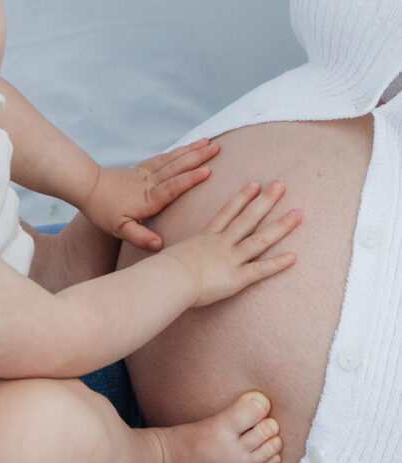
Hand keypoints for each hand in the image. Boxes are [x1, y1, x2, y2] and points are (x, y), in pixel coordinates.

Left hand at [79, 139, 220, 250]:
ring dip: (192, 150)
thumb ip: (140, 238)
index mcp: (147, 199)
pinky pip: (164, 157)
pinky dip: (178, 151)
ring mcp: (146, 173)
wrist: (87, 187)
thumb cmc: (103, 211)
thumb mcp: (119, 230)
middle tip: (218, 148)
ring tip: (210, 142)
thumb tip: (160, 244)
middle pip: (177, 167)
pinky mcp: (142, 168)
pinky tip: (188, 147)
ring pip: (173, 159)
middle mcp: (149, 182)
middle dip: (199, 157)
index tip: (209, 171)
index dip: (190, 179)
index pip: (172, 187)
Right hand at [165, 180, 298, 306]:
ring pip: (259, 240)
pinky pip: (259, 270)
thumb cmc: (164, 269)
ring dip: (280, 226)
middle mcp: (222, 244)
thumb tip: (176, 256)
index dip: (243, 198)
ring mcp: (230, 259)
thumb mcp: (174, 253)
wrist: (168, 278)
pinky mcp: (236, 278)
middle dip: (266, 201)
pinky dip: (276, 264)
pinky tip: (293, 257)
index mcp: (207, 237)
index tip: (255, 184)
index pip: (228, 213)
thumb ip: (181, 253)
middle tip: (281, 185)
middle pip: (248, 219)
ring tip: (297, 213)